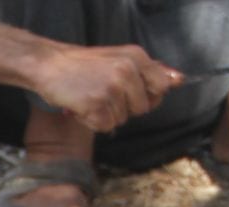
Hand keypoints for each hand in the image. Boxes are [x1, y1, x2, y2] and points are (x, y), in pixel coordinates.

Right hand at [29, 44, 180, 131]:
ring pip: (121, 119)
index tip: (129, 93)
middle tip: (103, 94)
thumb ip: (149, 70)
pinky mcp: (96, 104)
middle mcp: (127, 71)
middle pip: (141, 108)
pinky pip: (105, 126)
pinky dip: (92, 122)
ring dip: (105, 115)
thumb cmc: (83, 65)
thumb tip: (178, 80)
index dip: (147, 96)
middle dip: (124, 108)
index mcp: (136, 57)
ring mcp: (112, 88)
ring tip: (89, 98)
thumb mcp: (120, 58)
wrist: (49, 65)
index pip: (161, 87)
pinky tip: (82, 108)